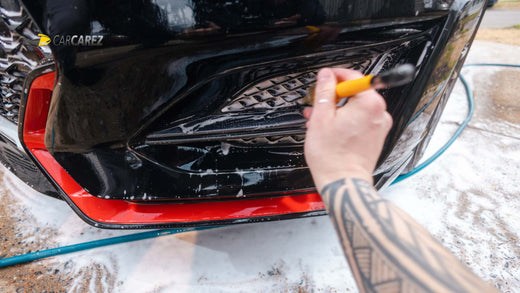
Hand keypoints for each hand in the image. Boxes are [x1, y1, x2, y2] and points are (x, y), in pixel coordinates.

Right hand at [303, 68, 392, 191]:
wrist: (343, 181)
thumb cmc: (333, 155)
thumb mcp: (321, 117)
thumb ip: (324, 91)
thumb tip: (326, 76)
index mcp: (369, 103)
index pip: (354, 76)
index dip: (335, 75)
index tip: (325, 77)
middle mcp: (379, 113)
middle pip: (355, 93)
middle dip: (333, 97)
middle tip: (317, 103)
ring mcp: (379, 126)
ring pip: (355, 108)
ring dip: (336, 110)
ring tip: (317, 120)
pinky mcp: (376, 137)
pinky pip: (360, 121)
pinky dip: (345, 121)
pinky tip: (329, 129)